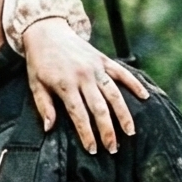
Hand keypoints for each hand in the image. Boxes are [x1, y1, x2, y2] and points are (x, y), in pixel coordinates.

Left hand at [21, 18, 147, 156]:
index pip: (80, 115)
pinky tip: (145, 97)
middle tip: (113, 148)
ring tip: (130, 132)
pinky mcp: (103, 59)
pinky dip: (134, 84)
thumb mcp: (36, 85)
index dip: (87, 134)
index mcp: (66, 85)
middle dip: (108, 131)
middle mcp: (84, 77)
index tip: (93, 150)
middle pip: (100, 108)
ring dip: (123, 115)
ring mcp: (96, 67)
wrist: (47, 31)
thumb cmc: (40, 62)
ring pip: (114, 94)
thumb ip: (44, 107)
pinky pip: (122, 73)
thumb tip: (49, 129)